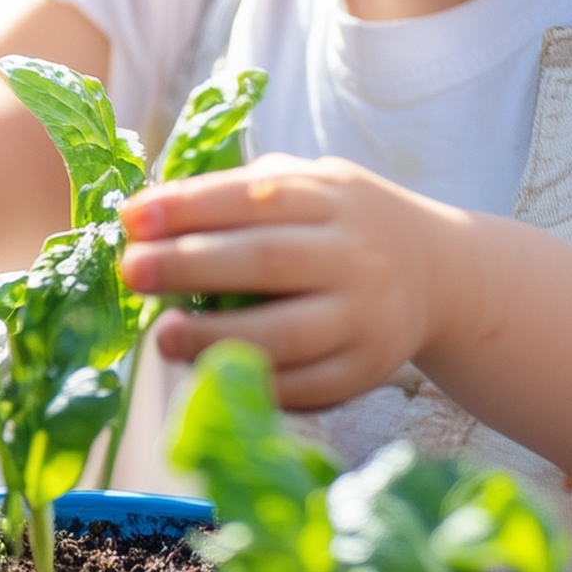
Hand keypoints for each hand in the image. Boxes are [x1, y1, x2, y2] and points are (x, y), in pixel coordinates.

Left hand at [125, 154, 471, 410]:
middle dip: (190, 266)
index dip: (188, 207)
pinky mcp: (365, 371)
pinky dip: (253, 382)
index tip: (131, 218)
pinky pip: (304, 385)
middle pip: (266, 261)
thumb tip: (156, 214)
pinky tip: (210, 374)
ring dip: (216, 338)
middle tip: (132, 271)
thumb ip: (250, 190)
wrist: (440, 274)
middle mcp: (355, 255)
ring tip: (164, 336)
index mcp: (334, 198)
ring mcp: (365, 317)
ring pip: (285, 334)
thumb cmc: (345, 226)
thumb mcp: (316, 186)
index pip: (253, 197)